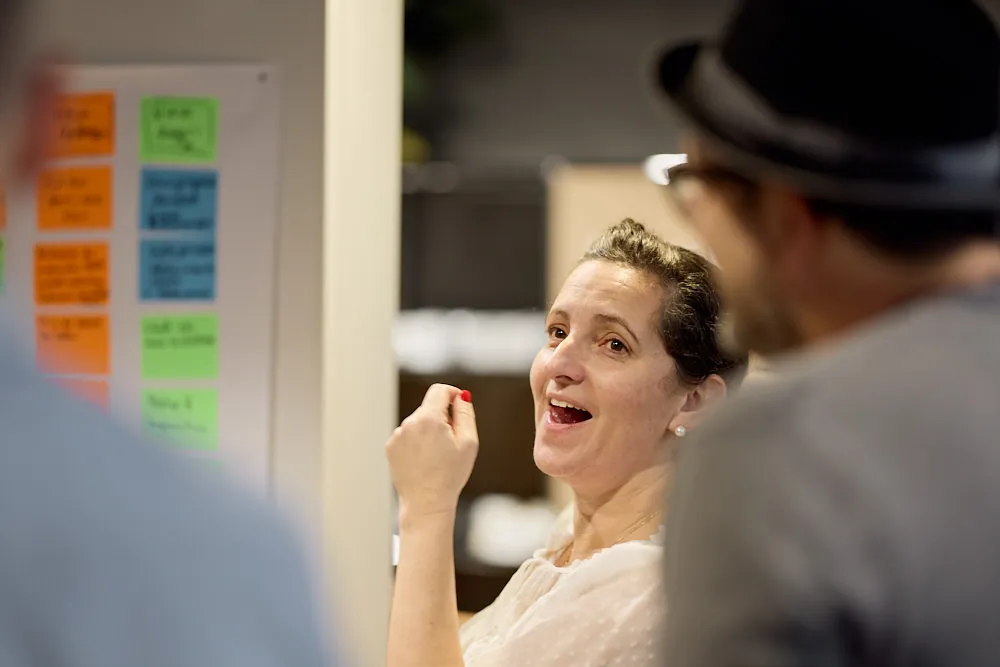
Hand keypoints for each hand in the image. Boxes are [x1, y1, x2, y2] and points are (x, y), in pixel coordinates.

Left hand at [386, 384, 478, 520]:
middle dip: (442, 418)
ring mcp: (397, 436)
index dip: (453, 394)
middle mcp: (409, 423)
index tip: (459, 405)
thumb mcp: (469, 442)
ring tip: (436, 457)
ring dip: (428, 431)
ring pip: (418, 423)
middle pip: (429, 407)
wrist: (426, 503)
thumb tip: (461, 395)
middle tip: (451, 442)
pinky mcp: (390, 447)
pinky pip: (407, 436)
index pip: (439, 390)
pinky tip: (423, 461)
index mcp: (429, 419)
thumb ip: (465, 413)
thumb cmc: (450, 475)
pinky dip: (416, 443)